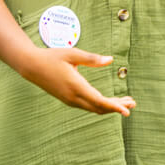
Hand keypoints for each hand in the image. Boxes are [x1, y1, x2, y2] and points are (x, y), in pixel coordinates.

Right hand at [18, 47, 135, 115]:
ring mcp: (70, 100)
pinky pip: (88, 106)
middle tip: (132, 104)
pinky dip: (100, 105)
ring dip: (109, 107)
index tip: (127, 111)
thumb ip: (92, 58)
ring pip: (94, 108)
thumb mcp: (72, 54)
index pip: (99, 101)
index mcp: (76, 86)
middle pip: (99, 107)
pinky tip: (108, 101)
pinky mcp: (68, 100)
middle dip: (117, 107)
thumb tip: (110, 60)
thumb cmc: (52, 57)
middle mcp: (73, 97)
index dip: (115, 106)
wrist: (31, 66)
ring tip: (125, 102)